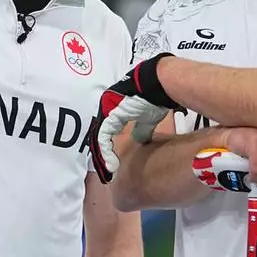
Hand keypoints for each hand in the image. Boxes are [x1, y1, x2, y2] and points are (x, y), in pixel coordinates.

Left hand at [88, 53, 183, 183]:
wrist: (158, 84)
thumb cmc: (154, 97)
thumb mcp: (148, 117)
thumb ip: (142, 129)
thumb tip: (141, 140)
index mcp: (114, 107)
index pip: (106, 131)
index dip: (108, 148)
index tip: (113, 163)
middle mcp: (106, 107)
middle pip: (100, 136)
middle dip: (102, 155)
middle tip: (107, 172)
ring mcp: (106, 110)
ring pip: (99, 138)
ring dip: (102, 157)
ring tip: (108, 172)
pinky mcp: (109, 115)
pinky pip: (103, 138)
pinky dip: (106, 153)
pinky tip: (111, 165)